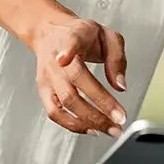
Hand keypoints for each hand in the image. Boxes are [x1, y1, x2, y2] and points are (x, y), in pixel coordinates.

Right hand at [27, 12, 127, 135]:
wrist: (50, 33)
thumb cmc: (82, 35)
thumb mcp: (107, 36)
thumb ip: (117, 58)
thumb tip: (120, 85)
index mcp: (73, 37)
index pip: (69, 42)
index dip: (67, 50)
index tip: (64, 58)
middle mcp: (56, 58)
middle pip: (73, 82)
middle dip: (98, 106)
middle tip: (119, 120)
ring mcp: (48, 76)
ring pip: (64, 102)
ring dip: (88, 121)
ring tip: (110, 128)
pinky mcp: (43, 90)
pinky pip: (54, 113)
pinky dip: (72, 125)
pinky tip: (91, 129)